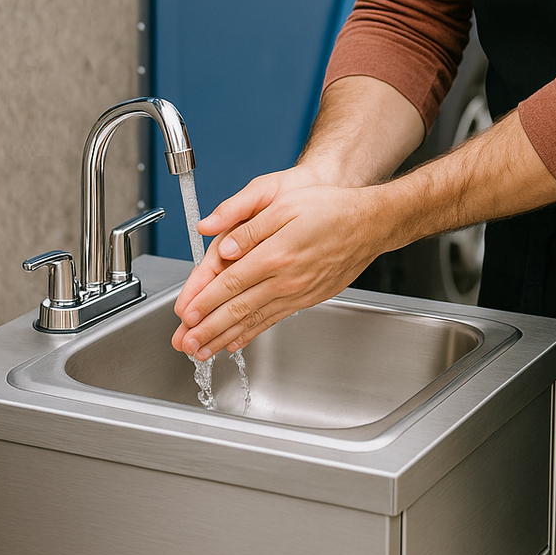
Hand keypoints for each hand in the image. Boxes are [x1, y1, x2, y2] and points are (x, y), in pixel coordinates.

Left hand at [171, 170, 385, 360]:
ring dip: (224, 337)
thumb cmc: (329, 207)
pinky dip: (252, 332)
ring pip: (253, 319)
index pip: (230, 283)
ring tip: (202, 352)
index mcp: (276, 254)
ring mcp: (298, 293)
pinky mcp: (307, 298)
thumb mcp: (285, 203)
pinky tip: (236, 341)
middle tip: (185, 344)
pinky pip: (273, 319)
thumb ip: (249, 226)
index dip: (205, 301)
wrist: (370, 224)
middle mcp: (286, 279)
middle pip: (238, 308)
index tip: (185, 315)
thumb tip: (223, 247)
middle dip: (207, 329)